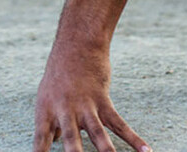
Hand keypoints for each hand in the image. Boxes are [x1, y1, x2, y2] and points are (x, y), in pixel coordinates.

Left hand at [32, 48, 150, 151]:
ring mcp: (85, 105)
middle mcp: (64, 110)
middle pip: (71, 139)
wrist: (77, 44)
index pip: (40, 138)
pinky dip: (134, 139)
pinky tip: (146, 151)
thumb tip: (54, 142)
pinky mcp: (102, 100)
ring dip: (105, 151)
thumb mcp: (47, 95)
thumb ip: (50, 122)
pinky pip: (119, 123)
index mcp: (46, 110)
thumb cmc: (59, 73)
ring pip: (97, 133)